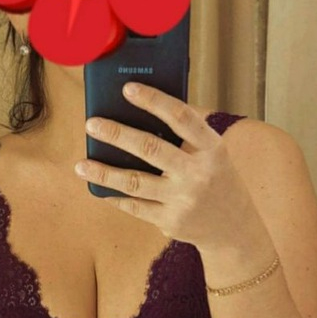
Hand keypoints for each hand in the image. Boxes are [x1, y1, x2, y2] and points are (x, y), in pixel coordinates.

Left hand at [74, 82, 258, 250]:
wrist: (235, 229)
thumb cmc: (217, 180)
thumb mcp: (213, 155)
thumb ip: (186, 137)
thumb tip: (138, 114)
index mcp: (212, 149)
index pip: (181, 117)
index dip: (154, 100)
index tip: (128, 88)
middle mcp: (198, 173)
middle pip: (150, 149)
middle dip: (117, 134)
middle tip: (91, 124)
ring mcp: (183, 200)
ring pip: (135, 182)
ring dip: (103, 173)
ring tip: (81, 165)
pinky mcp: (170, 221)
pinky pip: (134, 206)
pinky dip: (114, 196)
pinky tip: (98, 187)